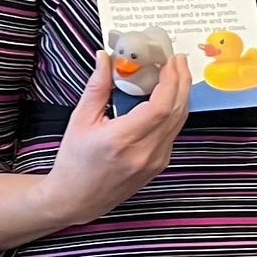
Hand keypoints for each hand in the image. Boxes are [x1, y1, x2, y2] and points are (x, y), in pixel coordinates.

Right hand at [41, 51, 192, 226]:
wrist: (77, 199)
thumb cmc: (74, 161)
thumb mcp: (80, 120)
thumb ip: (97, 87)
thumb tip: (105, 57)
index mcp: (122, 139)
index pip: (161, 107)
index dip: (171, 81)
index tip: (171, 60)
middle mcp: (144, 152)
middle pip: (176, 111)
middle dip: (182, 81)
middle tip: (178, 60)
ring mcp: (155, 161)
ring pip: (179, 122)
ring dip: (181, 95)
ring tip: (176, 73)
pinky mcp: (159, 165)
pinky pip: (173, 132)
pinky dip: (174, 111)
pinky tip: (168, 97)